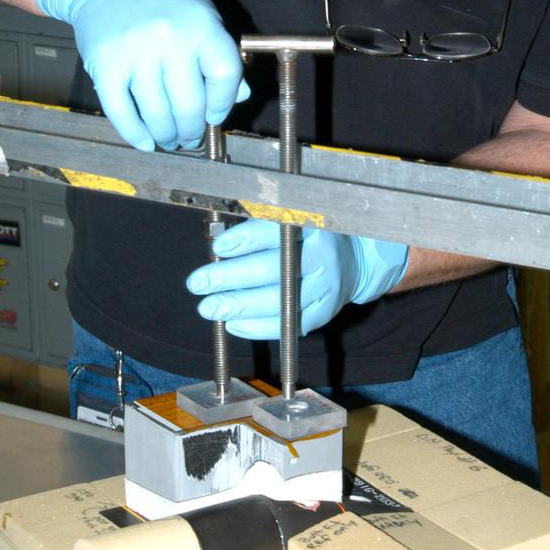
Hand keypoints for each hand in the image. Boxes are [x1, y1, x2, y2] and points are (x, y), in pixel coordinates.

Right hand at [34, 0, 248, 150]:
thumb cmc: (162, 3)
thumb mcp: (202, 16)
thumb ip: (221, 54)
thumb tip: (240, 97)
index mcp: (201, 24)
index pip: (225, 75)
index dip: (223, 103)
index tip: (215, 116)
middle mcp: (170, 37)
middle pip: (190, 104)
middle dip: (192, 130)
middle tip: (190, 138)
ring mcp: (135, 52)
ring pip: (157, 113)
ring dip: (166, 136)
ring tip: (169, 140)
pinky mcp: (105, 65)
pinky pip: (121, 111)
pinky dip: (134, 134)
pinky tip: (144, 142)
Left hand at [186, 218, 408, 337]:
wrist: (351, 261)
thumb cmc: (305, 238)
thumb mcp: (290, 221)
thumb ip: (259, 229)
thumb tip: (218, 247)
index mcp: (312, 226)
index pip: (276, 231)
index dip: (247, 239)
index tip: (219, 247)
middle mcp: (322, 256)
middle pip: (274, 269)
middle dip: (231, 277)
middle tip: (198, 283)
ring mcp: (325, 288)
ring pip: (279, 301)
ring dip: (240, 306)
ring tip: (209, 308)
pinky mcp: (323, 313)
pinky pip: (287, 326)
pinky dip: (258, 328)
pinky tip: (233, 324)